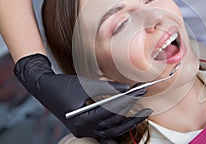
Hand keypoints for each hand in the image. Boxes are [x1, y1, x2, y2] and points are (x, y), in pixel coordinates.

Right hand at [14, 54, 151, 142]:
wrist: (44, 88)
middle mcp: (85, 130)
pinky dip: (115, 134)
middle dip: (133, 113)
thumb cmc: (62, 85)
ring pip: (112, 133)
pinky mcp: (85, 130)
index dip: (128, 100)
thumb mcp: (87, 84)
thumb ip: (109, 88)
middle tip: (145, 103)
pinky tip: (125, 127)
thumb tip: (128, 88)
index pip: (113, 110)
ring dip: (127, 124)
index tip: (140, 90)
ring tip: (142, 114)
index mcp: (84, 119)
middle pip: (115, 124)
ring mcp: (85, 132)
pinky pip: (103, 137)